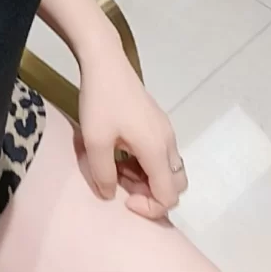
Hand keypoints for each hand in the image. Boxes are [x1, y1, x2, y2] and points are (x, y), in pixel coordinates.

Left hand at [77, 43, 187, 219]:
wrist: (105, 64)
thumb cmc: (100, 102)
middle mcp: (169, 142)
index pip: (169, 196)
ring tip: (117, 169)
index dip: (149, 208)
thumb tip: (110, 195)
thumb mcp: (94, 142)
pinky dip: (145, 165)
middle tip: (122, 185)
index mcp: (157, 149)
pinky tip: (121, 155)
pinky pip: (160, 156)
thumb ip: (104, 174)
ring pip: (168, 171)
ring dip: (147, 179)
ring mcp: (165, 132)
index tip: (124, 199)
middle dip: (151, 194)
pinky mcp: (158, 124)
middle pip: (175, 185)